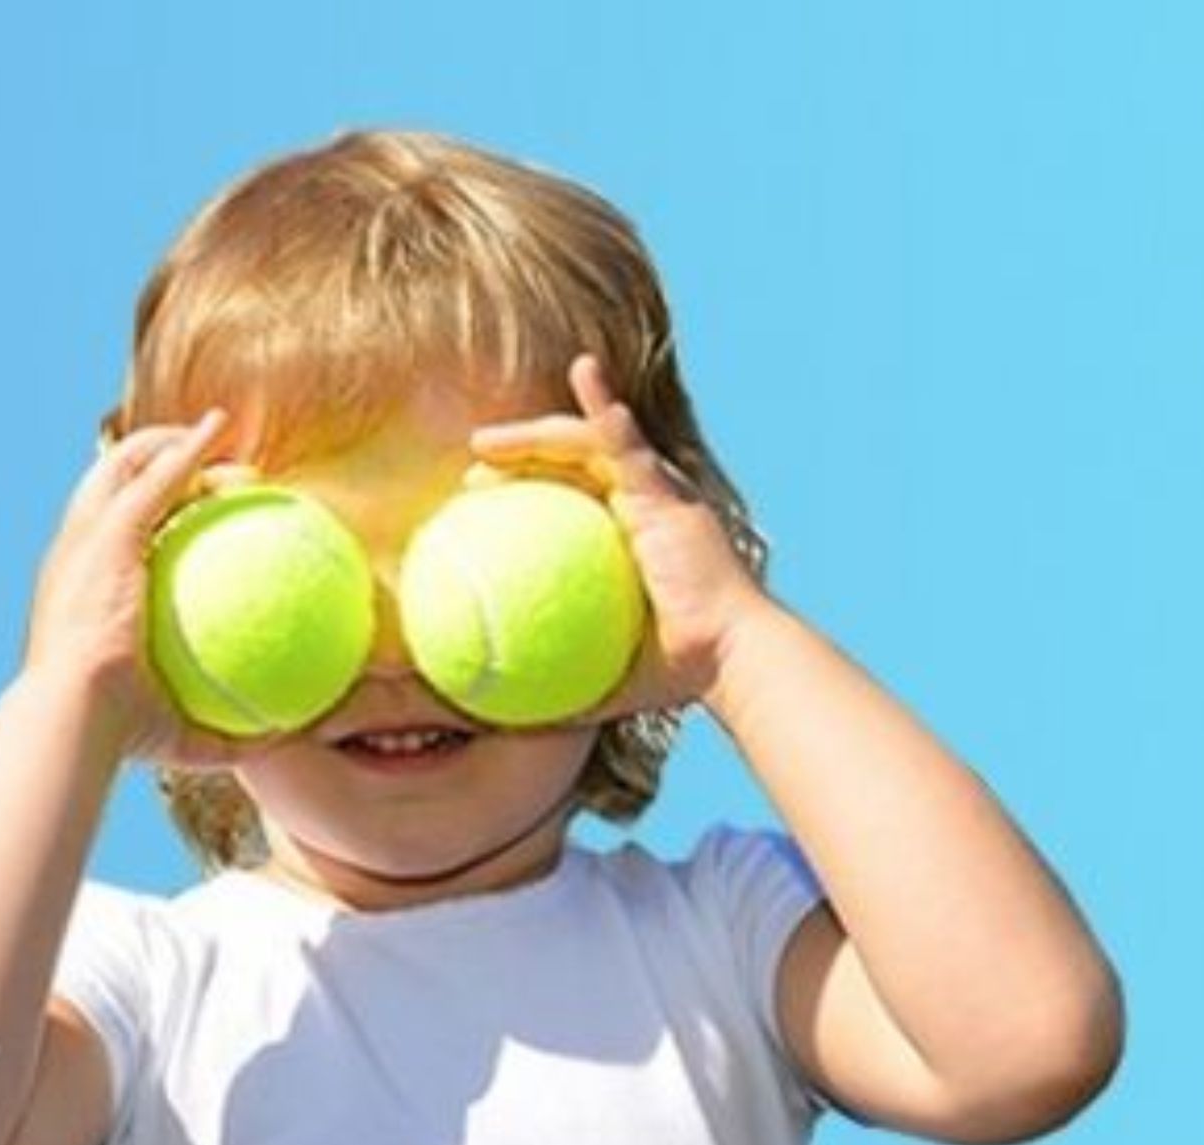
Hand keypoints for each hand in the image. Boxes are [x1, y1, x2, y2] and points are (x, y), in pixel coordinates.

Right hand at [22, 411, 260, 765]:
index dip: (143, 524)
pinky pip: (155, 475)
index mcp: (80, 599)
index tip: (191, 524)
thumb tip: (280, 739)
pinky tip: (218, 430)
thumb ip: (225, 736)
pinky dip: (184, 448)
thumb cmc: (114, 734)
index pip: (107, 544)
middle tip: (214, 477)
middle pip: (110, 491)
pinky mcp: (108, 533)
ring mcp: (86, 541)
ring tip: (215, 434)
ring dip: (169, 445)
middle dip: (157, 469)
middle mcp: (75, 558)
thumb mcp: (178, 738)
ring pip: (123, 467)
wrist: (73, 715)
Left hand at [464, 353, 772, 722]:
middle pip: (570, 463)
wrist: (730, 659)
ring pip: (588, 443)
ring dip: (534, 435)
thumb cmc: (678, 671)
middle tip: (473, 467)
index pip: (568, 497)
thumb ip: (558, 680)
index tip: (477, 498)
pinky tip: (584, 372)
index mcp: (627, 540)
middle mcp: (641, 508)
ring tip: (486, 443)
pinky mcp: (666, 494)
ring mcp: (656, 496)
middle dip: (519, 456)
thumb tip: (501, 713)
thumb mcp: (605, 677)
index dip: (523, 487)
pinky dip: (605, 408)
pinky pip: (628, 443)